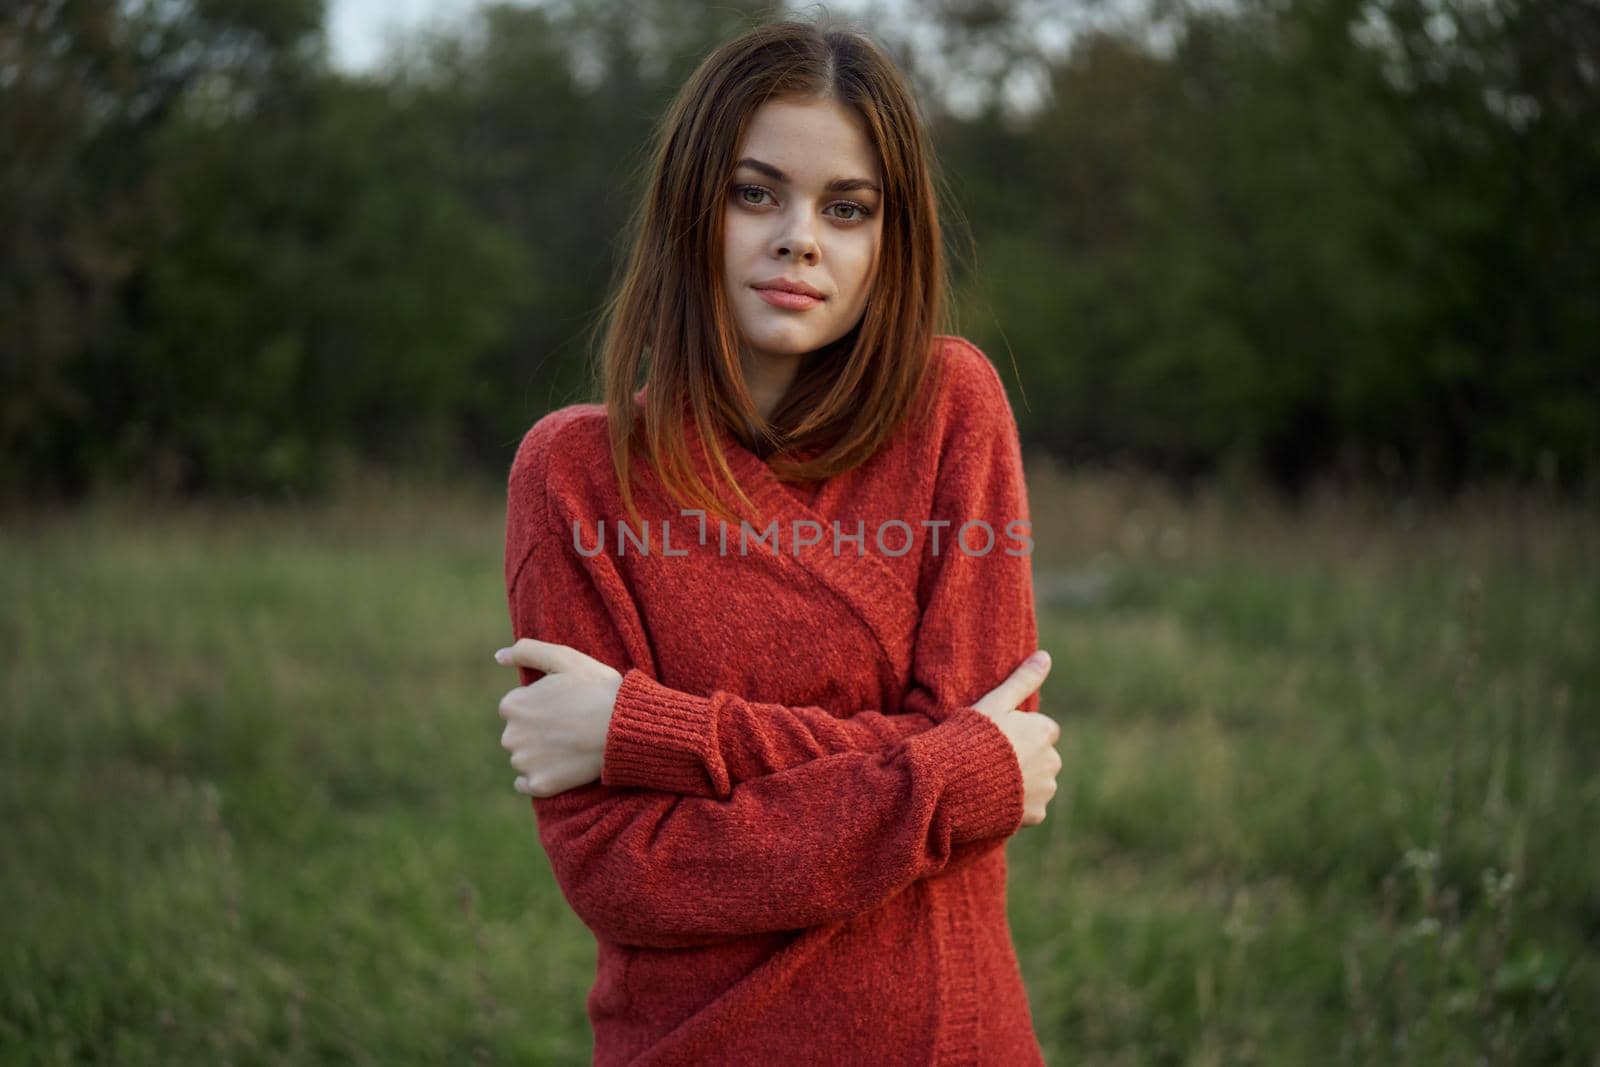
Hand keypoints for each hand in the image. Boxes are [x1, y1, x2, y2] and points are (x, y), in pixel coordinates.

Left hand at [495, 639, 623, 796]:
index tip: (565, 705)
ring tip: (570, 745)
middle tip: (570, 725)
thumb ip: (527, 651)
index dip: (542, 705)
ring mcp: (525, 763)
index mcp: (513, 705)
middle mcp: (510, 736)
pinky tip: (557, 768)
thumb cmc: (598, 690)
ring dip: (539, 754)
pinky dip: (537, 778)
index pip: (518, 707)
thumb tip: (499, 656)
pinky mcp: (539, 785)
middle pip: (518, 733)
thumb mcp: (565, 659)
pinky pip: (526, 784)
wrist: (625, 728)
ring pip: (524, 758)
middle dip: (537, 730)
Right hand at [971, 650, 1060, 826]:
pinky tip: (994, 798)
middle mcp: (1052, 761)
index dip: (1022, 732)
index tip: (999, 737)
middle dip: (1027, 758)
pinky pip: (1031, 808)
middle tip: (993, 759)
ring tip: (991, 778)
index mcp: (1043, 731)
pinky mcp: (1035, 815)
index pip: (1045, 729)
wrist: (952, 784)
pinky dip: (1018, 805)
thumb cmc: (970, 738)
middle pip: (1044, 757)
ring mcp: (1045, 790)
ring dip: (1024, 782)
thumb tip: (1046, 655)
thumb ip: (1022, 680)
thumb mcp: (994, 703)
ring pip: (1040, 783)